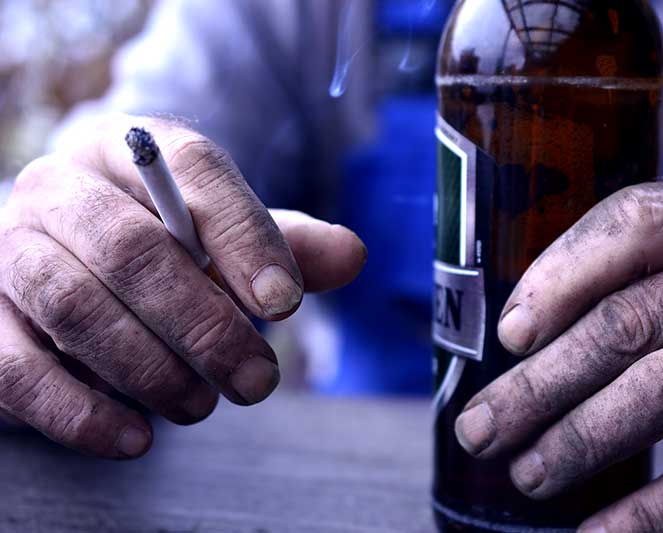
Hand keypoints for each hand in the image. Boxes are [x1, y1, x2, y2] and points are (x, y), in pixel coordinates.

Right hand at [0, 114, 365, 458]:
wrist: (68, 268)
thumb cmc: (163, 251)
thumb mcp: (226, 241)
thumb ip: (284, 247)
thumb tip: (352, 254)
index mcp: (130, 150)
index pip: (191, 169)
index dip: (243, 236)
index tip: (284, 303)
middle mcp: (61, 188)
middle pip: (131, 247)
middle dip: (205, 324)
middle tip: (258, 380)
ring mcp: (9, 249)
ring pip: (74, 305)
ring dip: (149, 369)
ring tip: (201, 406)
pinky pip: (16, 368)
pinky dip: (79, 411)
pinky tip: (133, 440)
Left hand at [455, 183, 662, 531]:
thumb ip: (643, 279)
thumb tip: (525, 344)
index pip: (633, 225)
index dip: (559, 276)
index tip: (510, 333)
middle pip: (627, 322)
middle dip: (540, 383)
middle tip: (480, 427)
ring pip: (661, 391)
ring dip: (578, 441)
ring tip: (526, 474)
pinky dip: (647, 512)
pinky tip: (594, 532)